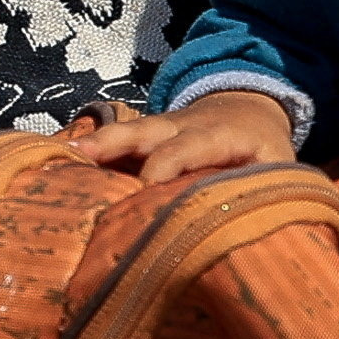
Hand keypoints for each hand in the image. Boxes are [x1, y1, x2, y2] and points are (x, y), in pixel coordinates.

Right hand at [70, 89, 299, 183]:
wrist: (249, 107)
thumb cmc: (264, 147)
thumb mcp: (279, 165)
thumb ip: (268, 189)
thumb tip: (262, 231)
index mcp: (218, 134)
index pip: (186, 149)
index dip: (163, 169)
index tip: (143, 193)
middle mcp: (182, 126)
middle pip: (145, 131)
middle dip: (114, 145)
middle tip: (81, 161)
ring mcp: (159, 129)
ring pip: (125, 132)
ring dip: (95, 145)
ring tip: (62, 157)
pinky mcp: (145, 138)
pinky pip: (117, 143)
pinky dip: (91, 152)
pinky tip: (60, 165)